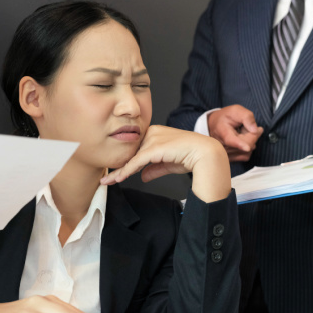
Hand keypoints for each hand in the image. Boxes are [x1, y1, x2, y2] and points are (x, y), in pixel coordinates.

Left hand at [101, 125, 230, 202]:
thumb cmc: (191, 157)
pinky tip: (117, 179)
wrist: (205, 155)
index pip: (137, 148)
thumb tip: (142, 176)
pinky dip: (125, 171)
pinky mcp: (154, 148)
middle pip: (131, 152)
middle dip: (119, 166)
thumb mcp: (168, 164)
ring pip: (131, 158)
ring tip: (107, 181)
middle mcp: (153, 132)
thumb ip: (154, 168)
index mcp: (156, 132)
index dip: (126, 161)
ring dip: (118, 171)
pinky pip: (136, 162)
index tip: (116, 172)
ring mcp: (153, 139)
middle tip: (106, 178)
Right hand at [208, 104, 263, 161]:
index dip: (240, 144)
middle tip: (248, 126)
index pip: (231, 140)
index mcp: (222, 132)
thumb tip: (255, 130)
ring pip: (247, 151)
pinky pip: (246, 156)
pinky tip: (242, 141)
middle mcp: (222, 146)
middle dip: (253, 135)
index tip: (247, 148)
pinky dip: (248, 148)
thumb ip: (247, 117)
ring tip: (242, 133)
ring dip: (250, 141)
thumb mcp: (236, 110)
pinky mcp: (230, 159)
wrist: (214, 125)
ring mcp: (225, 154)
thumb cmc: (225, 117)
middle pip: (246, 145)